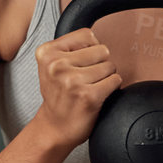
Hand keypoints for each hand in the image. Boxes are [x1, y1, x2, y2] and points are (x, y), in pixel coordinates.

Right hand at [33, 28, 121, 149]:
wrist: (54, 127)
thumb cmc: (58, 95)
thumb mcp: (52, 65)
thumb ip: (69, 47)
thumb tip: (96, 37)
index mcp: (47, 52)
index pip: (87, 35)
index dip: (92, 48)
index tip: (83, 63)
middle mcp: (57, 65)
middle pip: (102, 50)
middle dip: (101, 63)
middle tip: (88, 78)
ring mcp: (72, 81)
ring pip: (110, 66)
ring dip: (107, 77)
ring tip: (92, 86)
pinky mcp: (88, 96)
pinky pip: (115, 81)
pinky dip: (112, 87)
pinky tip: (99, 94)